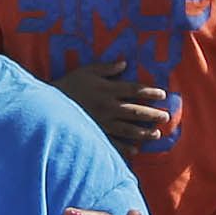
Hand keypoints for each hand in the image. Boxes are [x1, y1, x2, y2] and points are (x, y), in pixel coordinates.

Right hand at [54, 58, 174, 147]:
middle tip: (166, 116)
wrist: (49, 106)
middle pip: (135, 111)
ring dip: (144, 132)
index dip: (150, 92)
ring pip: (128, 129)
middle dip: (152, 114)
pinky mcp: (95, 134)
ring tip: (156, 134)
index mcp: (107, 90)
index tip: (162, 94)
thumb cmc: (68, 86)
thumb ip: (106, 68)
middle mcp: (108, 107)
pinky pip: (113, 143)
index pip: (134, 90)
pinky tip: (135, 150)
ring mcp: (103, 123)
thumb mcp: (86, 71)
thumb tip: (124, 64)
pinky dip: (125, 148)